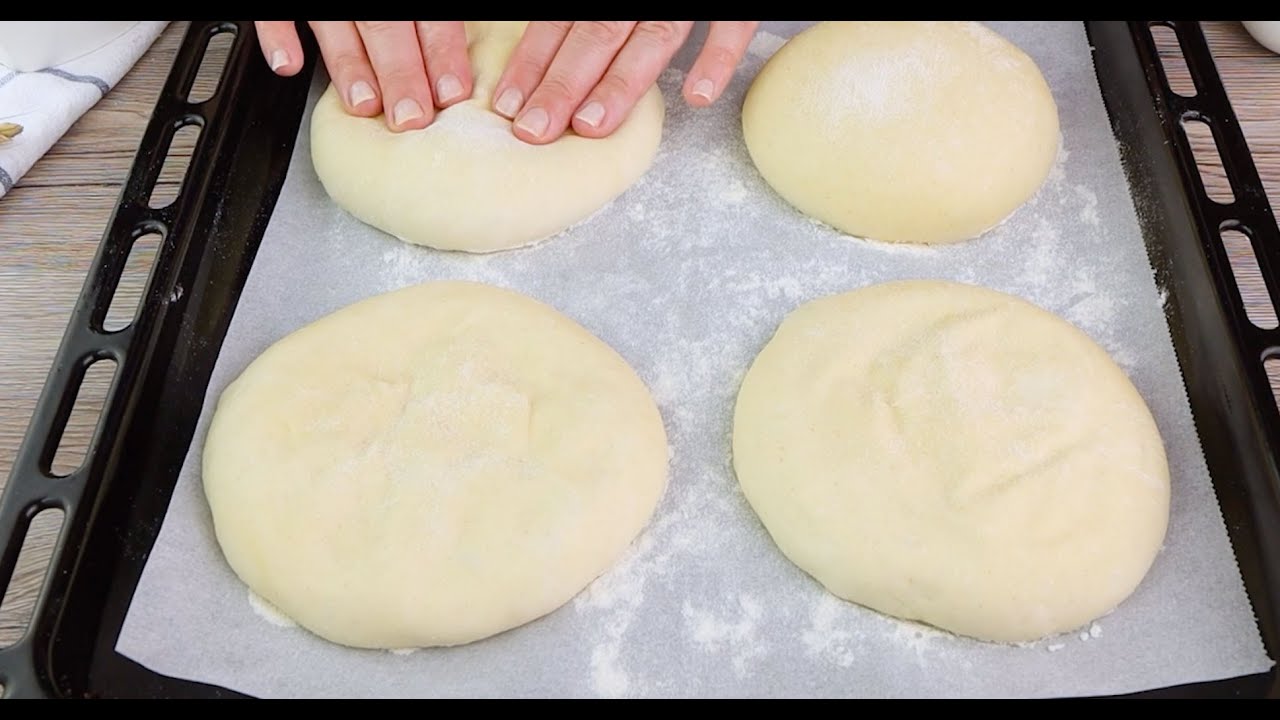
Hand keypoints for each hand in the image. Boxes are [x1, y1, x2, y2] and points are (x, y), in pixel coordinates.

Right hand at [254, 21, 474, 131]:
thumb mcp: (413, 2)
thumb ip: (431, 21)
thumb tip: (453, 72)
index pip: (431, 14)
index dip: (441, 51)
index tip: (450, 92)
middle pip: (385, 23)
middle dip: (400, 71)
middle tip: (411, 116)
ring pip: (333, 21)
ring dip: (349, 64)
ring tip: (365, 104)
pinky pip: (273, 12)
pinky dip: (277, 37)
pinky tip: (289, 66)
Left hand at [493, 21, 760, 143]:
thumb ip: (583, 12)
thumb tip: (547, 41)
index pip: (560, 17)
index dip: (533, 59)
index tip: (509, 102)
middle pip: (597, 32)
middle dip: (563, 83)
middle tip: (535, 129)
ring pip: (653, 35)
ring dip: (621, 83)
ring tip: (592, 126)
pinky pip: (731, 24)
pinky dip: (717, 57)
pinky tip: (697, 96)